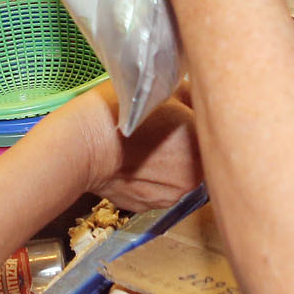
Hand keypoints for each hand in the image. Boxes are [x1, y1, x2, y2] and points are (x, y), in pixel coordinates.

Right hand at [38, 80, 202, 211]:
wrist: (82, 146)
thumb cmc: (115, 113)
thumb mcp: (158, 89)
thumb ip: (187, 95)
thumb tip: (196, 96)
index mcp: (202, 139)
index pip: (212, 127)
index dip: (198, 117)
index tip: (185, 110)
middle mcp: (196, 171)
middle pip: (202, 153)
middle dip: (189, 142)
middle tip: (166, 128)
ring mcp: (176, 193)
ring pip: (183, 173)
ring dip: (174, 162)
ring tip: (149, 146)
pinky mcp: (155, 205)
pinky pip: (164, 187)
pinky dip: (156, 177)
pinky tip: (140, 161)